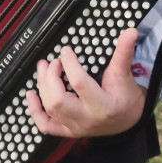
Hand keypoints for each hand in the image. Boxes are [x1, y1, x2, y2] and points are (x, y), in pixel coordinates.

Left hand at [25, 28, 145, 138]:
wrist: (129, 120)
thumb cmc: (126, 97)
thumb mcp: (124, 74)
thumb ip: (124, 52)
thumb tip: (130, 31)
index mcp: (103, 106)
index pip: (79, 84)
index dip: (69, 64)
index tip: (65, 50)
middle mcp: (87, 119)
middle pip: (58, 101)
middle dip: (50, 78)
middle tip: (53, 62)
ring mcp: (76, 127)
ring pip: (50, 110)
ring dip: (42, 87)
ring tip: (43, 68)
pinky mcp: (69, 131)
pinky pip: (46, 126)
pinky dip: (35, 111)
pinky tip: (31, 95)